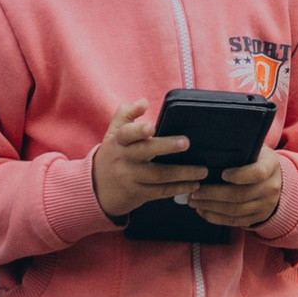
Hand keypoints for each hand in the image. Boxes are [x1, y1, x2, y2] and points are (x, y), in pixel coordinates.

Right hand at [90, 100, 201, 226]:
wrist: (96, 190)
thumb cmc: (112, 156)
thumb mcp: (112, 134)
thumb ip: (126, 114)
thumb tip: (143, 101)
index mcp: (118, 142)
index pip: (126, 134)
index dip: (137, 130)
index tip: (151, 128)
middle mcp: (123, 160)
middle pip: (146, 152)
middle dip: (167, 147)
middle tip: (186, 142)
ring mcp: (130, 178)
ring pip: (158, 175)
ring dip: (182, 173)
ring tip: (201, 170)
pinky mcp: (138, 194)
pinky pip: (161, 191)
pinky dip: (178, 188)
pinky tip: (194, 185)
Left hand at [191, 150, 286, 232]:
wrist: (275, 179)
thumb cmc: (257, 159)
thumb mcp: (255, 149)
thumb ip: (240, 148)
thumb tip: (212, 145)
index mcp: (270, 166)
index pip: (257, 173)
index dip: (239, 175)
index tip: (222, 174)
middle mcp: (271, 187)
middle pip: (241, 195)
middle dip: (214, 194)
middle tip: (195, 191)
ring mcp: (266, 204)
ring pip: (236, 210)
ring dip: (212, 207)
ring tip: (194, 202)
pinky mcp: (258, 217)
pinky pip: (236, 221)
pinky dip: (217, 218)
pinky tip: (203, 211)